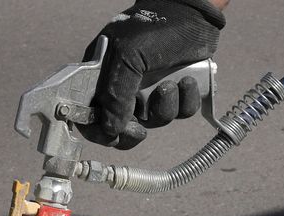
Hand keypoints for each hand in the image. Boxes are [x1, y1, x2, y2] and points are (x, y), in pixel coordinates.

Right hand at [83, 0, 223, 149]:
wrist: (193, 13)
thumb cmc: (154, 26)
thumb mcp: (128, 55)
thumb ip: (116, 93)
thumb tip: (110, 128)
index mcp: (102, 75)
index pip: (89, 112)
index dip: (98, 129)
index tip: (111, 134)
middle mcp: (123, 86)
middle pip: (121, 126)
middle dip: (132, 130)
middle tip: (140, 129)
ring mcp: (149, 90)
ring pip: (153, 121)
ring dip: (165, 108)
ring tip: (172, 83)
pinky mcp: (173, 92)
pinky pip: (178, 113)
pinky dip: (185, 102)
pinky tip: (188, 81)